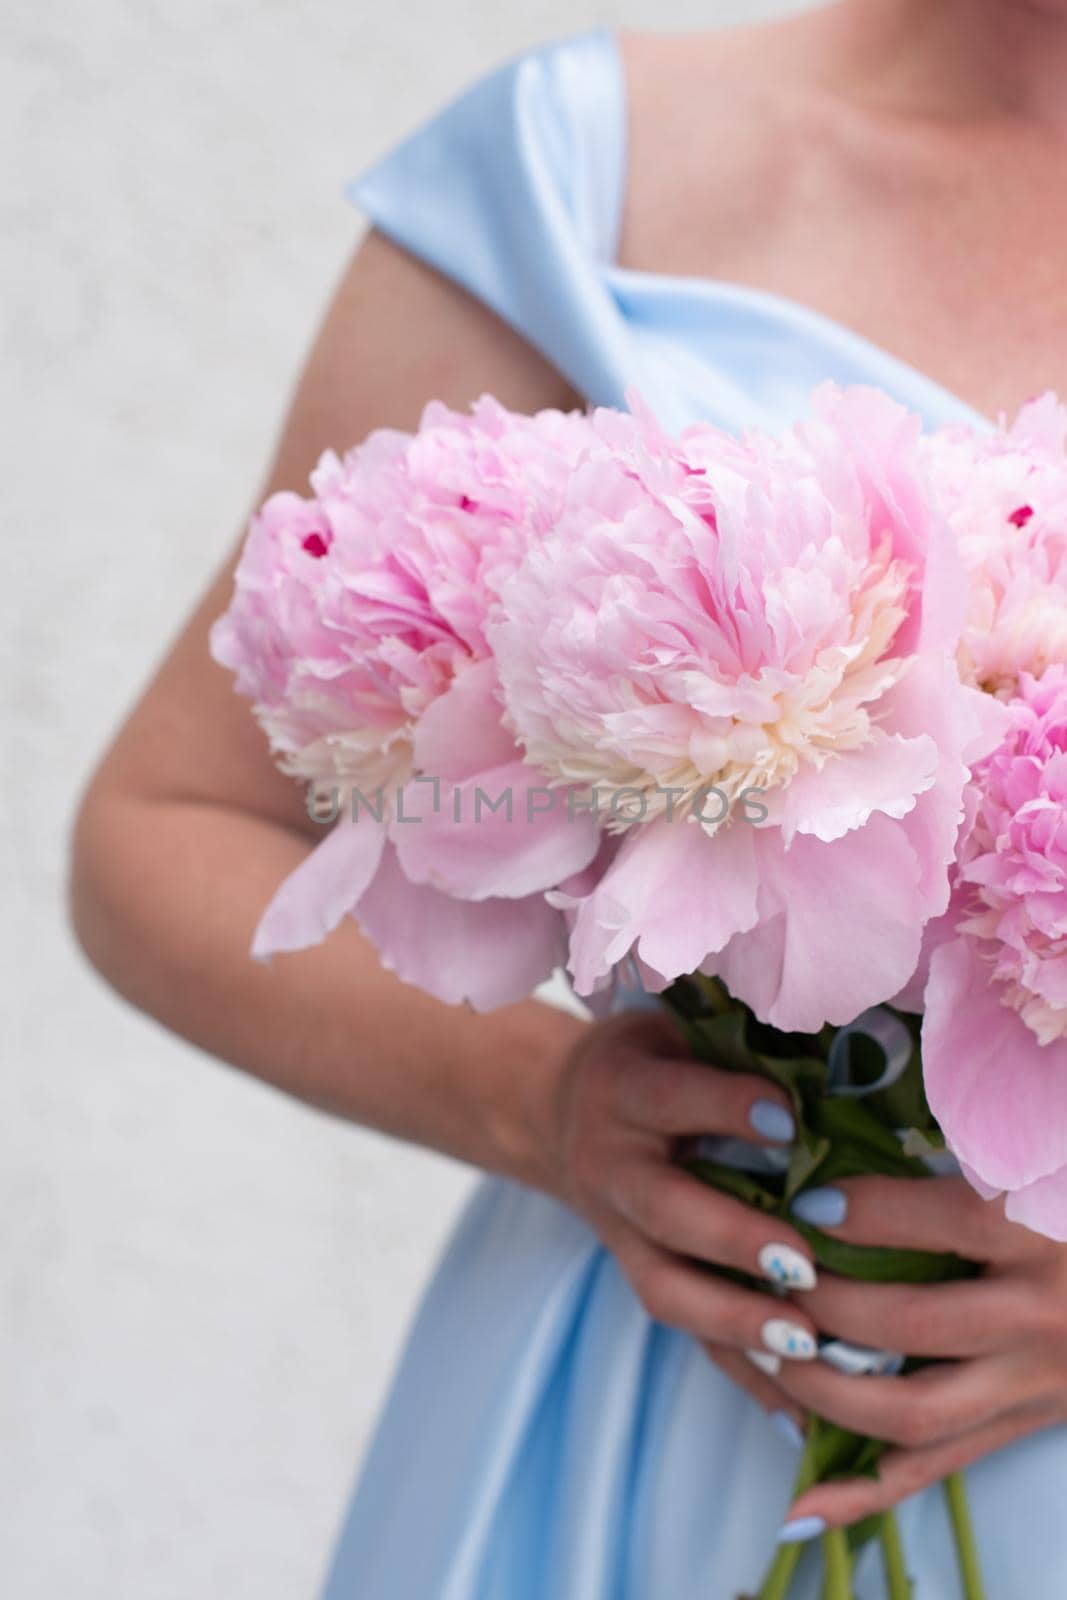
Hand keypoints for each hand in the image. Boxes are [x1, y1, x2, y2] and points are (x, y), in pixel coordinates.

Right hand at [548, 1009, 816, 1404]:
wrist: (562, 1111)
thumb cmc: (654, 1059)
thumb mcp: (674, 1030)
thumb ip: (733, 1048)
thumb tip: (847, 1059)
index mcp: (624, 1089)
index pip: (672, 1098)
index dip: (727, 1107)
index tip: (790, 1122)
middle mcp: (612, 1164)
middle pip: (665, 1210)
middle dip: (733, 1239)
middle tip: (803, 1264)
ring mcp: (619, 1233)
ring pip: (666, 1288)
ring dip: (736, 1322)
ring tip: (806, 1346)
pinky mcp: (637, 1278)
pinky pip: (687, 1336)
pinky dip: (743, 1376)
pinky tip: (801, 1411)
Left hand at [769, 1175, 1066, 1532]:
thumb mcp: (1034, 1162)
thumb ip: (968, 1141)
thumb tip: (860, 1134)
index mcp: (1036, 1235)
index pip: (936, 1222)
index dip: (859, 1210)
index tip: (802, 1202)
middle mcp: (1037, 1317)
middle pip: (907, 1322)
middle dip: (822, 1304)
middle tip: (768, 1278)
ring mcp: (1032, 1385)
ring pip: (911, 1410)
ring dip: (824, 1389)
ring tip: (767, 1353)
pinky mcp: (1021, 1427)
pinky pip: (933, 1470)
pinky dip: (863, 1494)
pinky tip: (799, 1512)